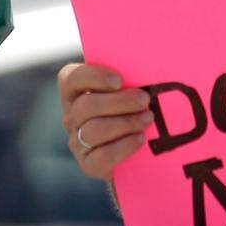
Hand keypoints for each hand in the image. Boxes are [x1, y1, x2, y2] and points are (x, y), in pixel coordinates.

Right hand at [59, 63, 152, 181]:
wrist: (145, 154)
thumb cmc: (139, 110)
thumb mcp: (134, 90)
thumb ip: (134, 76)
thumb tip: (154, 61)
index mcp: (78, 93)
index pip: (70, 78)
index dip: (92, 76)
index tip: (119, 80)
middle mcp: (73, 117)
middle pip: (86, 106)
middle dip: (119, 101)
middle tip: (145, 100)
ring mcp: (78, 142)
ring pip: (93, 130)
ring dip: (125, 122)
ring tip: (148, 119)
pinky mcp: (89, 165)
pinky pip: (101, 157)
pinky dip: (123, 146)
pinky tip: (140, 139)